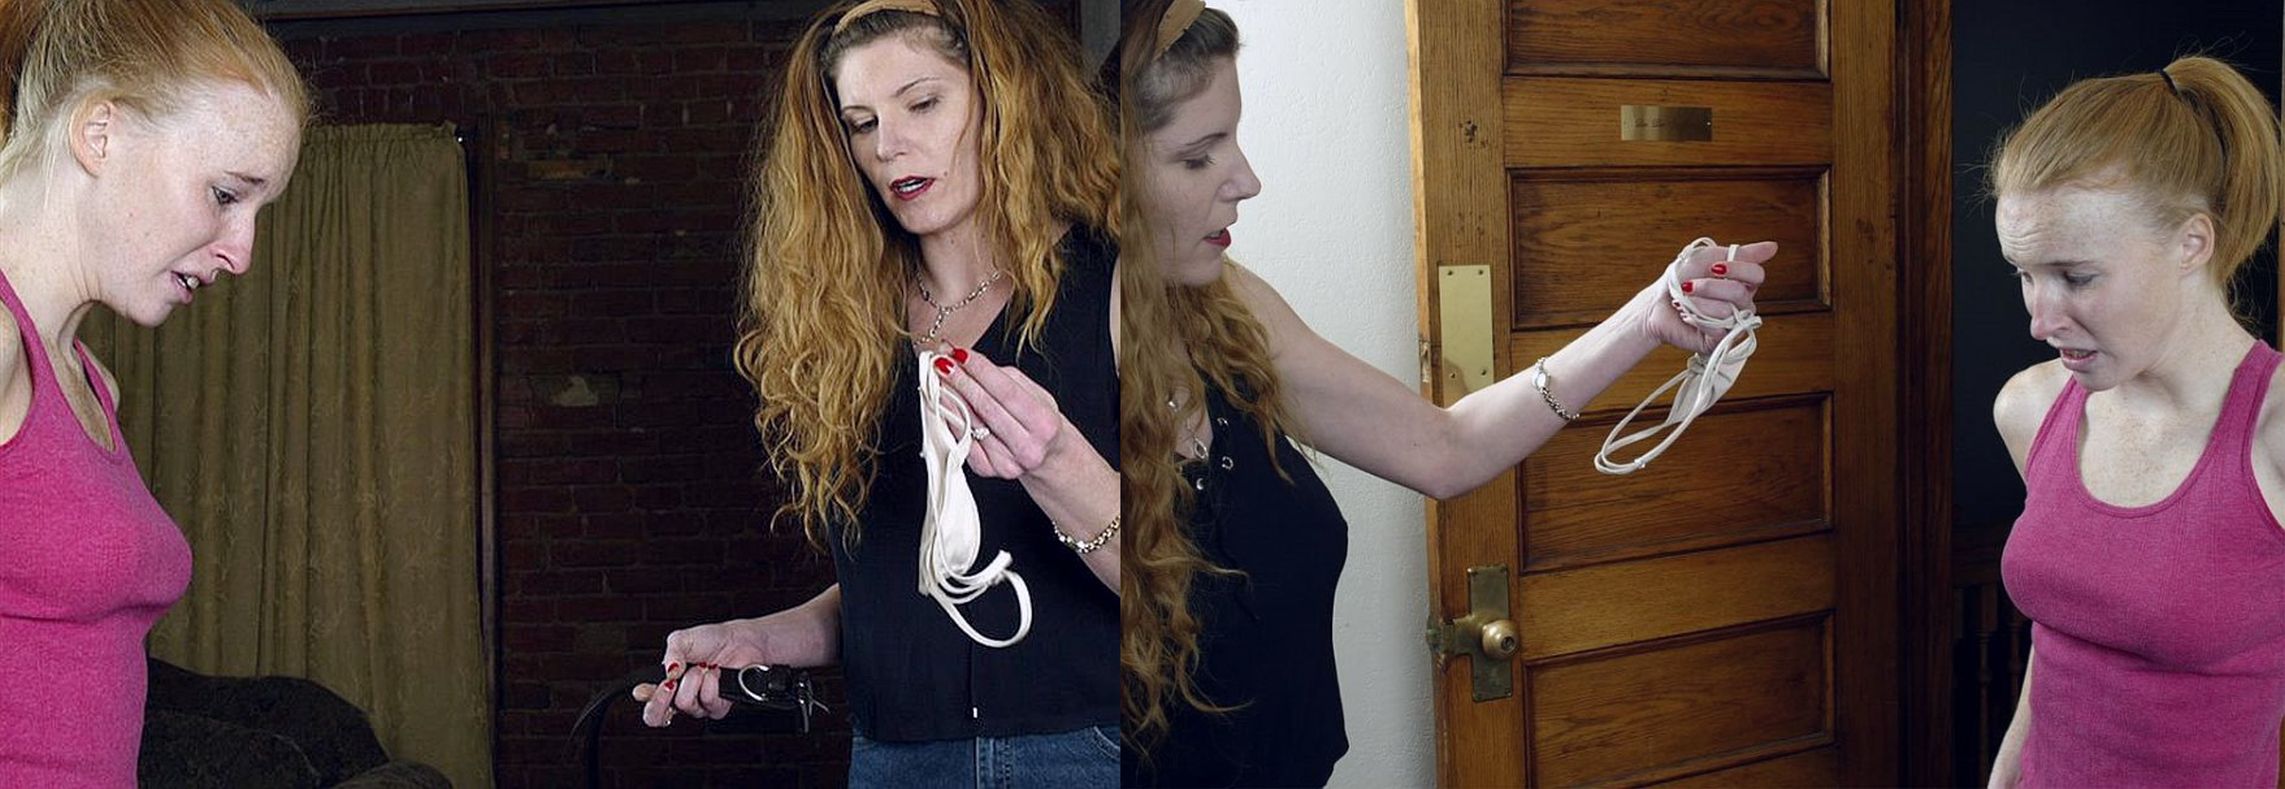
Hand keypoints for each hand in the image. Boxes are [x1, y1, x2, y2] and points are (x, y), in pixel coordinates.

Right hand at [639, 618, 773, 726]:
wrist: (741, 641)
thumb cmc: (712, 640)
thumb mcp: (682, 639)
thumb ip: (670, 654)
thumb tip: (668, 672)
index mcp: (666, 682)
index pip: (647, 701)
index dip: (644, 699)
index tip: (643, 689)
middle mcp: (680, 696)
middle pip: (657, 718)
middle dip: (660, 700)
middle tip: (669, 684)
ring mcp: (698, 704)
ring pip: (684, 705)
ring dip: (693, 682)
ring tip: (703, 667)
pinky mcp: (717, 707)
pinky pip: (708, 704)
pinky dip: (711, 685)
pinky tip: (715, 673)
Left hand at [931, 347, 1091, 479]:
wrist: (1049, 457)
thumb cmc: (1041, 421)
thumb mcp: (1036, 394)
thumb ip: (1004, 379)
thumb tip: (968, 362)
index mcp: (1044, 423)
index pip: (1005, 391)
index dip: (979, 370)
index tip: (959, 353)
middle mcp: (1027, 446)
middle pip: (985, 407)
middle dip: (960, 380)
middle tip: (942, 361)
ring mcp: (1006, 462)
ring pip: (970, 424)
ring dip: (950, 398)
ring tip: (938, 378)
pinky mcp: (988, 470)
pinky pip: (962, 440)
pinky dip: (950, 419)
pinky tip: (943, 403)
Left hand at [1628, 240, 1773, 353]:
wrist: (1656, 304)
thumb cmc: (1681, 279)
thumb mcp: (1709, 258)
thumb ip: (1743, 253)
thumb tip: (1773, 247)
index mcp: (1742, 283)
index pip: (1756, 275)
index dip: (1737, 269)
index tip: (1714, 266)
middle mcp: (1742, 304)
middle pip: (1740, 293)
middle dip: (1710, 286)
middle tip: (1690, 285)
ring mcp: (1732, 323)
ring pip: (1728, 311)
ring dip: (1700, 303)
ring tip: (1686, 302)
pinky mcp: (1720, 341)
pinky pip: (1718, 329)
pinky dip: (1698, 319)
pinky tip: (1689, 317)